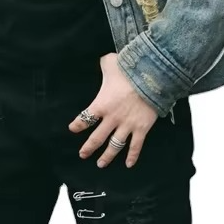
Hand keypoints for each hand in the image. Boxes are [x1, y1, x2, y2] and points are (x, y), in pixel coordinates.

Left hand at [68, 52, 158, 168]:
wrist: (150, 77)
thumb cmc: (127, 69)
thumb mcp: (109, 63)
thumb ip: (103, 63)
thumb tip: (103, 59)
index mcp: (101, 104)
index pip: (85, 118)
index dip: (77, 125)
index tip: (73, 129)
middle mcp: (112, 118)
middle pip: (97, 138)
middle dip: (88, 148)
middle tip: (83, 155)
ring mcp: (127, 125)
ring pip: (114, 146)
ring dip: (107, 156)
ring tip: (101, 164)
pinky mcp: (141, 129)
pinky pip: (136, 146)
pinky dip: (132, 156)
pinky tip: (128, 164)